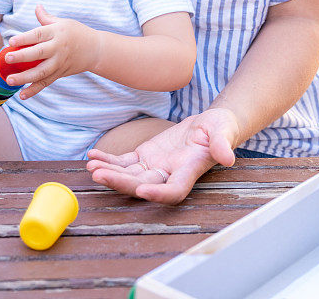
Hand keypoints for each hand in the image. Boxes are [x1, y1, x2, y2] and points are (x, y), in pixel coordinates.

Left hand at [6, 5, 93, 98]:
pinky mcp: (60, 73)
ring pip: (41, 72)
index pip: (38, 35)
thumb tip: (37, 6)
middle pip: (38, 53)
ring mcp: (59, 63)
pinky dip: (34, 90)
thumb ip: (46, 17)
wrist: (95, 49)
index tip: (11, 41)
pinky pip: (46, 83)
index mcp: (57, 32)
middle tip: (7, 59)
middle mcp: (57, 48)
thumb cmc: (77, 33)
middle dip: (22, 57)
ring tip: (9, 80)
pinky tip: (22, 95)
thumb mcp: (63, 22)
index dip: (24, 38)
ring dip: (25, 77)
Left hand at [86, 108, 238, 204]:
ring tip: (91, 167)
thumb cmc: (221, 129)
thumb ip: (223, 144)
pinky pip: (125, 161)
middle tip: (99, 175)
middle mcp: (169, 174)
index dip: (158, 193)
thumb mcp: (224, 132)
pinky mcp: (147, 156)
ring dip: (110, 172)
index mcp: (189, 171)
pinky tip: (92, 155)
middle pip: (143, 184)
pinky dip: (109, 159)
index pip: (174, 190)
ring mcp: (156, 167)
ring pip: (130, 175)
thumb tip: (227, 157)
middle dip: (121, 182)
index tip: (142, 191)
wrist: (211, 125)